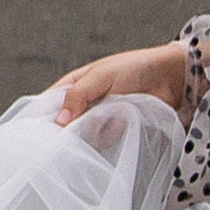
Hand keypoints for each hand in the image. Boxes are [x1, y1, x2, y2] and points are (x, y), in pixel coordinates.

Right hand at [52, 43, 190, 125]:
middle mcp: (82, 104)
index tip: (41, 134)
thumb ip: (79, 95)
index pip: (47, 104)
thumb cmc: (134, 68)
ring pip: (83, 136)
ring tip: (114, 115)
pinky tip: (123, 122)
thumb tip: (59, 120)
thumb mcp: (102, 76)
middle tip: (87, 122)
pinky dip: (111, 134)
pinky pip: (102, 141)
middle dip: (71, 129)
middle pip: (62, 126)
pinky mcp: (112, 131)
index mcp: (73, 85)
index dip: (42, 118)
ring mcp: (97, 119)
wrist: (169, 79)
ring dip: (96, 130)